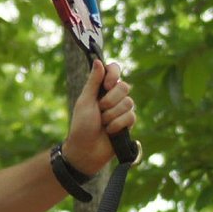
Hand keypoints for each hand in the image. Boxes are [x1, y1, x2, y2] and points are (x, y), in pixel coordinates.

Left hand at [62, 59, 135, 175]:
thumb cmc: (81, 126)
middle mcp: (113, 97)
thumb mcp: (85, 101)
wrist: (86, 150)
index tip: (108, 84)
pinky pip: (131, 116)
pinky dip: (118, 124)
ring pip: (129, 102)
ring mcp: (122, 110)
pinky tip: (110, 131)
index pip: (114, 70)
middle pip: (124, 87)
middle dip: (111, 100)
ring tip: (103, 123)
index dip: (114, 74)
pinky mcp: (128, 123)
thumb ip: (93, 82)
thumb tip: (98, 61)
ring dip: (112, 114)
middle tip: (100, 109)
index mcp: (101, 89)